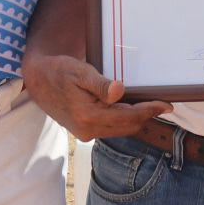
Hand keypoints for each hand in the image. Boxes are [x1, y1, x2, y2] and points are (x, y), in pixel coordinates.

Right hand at [21, 52, 171, 140]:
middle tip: (162, 103)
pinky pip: (111, 128)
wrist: (36, 80)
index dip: (150, 111)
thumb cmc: (59, 71)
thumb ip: (101, 84)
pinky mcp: (83, 131)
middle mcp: (87, 130)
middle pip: (128, 127)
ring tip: (150, 104)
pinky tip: (129, 107)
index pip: (128, 117)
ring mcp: (85, 133)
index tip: (167, 104)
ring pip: (120, 130)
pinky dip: (123, 119)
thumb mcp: (80, 71)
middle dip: (146, 116)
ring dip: (135, 118)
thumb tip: (120, 91)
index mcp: (88, 116)